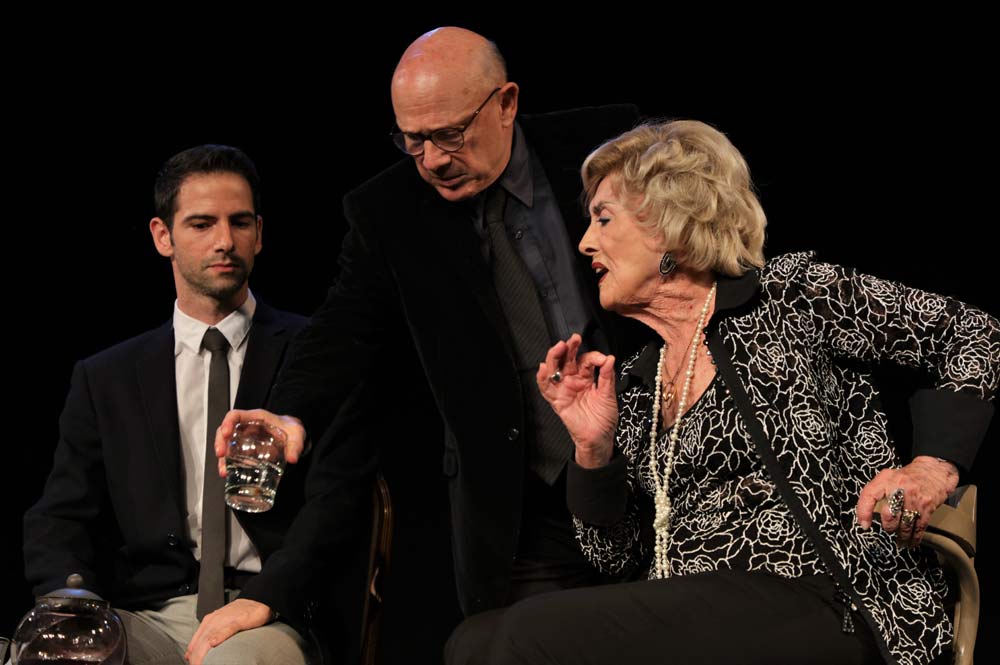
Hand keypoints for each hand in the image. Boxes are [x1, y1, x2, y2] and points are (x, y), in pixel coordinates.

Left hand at [185, 598, 273, 664]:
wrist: (259, 600)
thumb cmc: (240, 613)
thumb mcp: (221, 623)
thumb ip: (209, 636)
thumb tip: (196, 652)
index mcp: (209, 622)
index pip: (194, 643)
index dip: (192, 656)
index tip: (193, 664)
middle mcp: (215, 620)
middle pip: (200, 643)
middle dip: (196, 657)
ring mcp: (226, 619)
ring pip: (210, 638)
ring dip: (203, 652)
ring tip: (201, 663)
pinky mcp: (239, 620)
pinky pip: (228, 629)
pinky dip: (220, 636)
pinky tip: (214, 643)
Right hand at [214, 409, 305, 477]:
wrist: (293, 435)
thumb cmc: (291, 429)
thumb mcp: (297, 434)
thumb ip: (296, 445)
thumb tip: (292, 458)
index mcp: (256, 418)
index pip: (236, 415)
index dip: (227, 422)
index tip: (226, 432)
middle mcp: (247, 427)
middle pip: (225, 431)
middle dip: (220, 442)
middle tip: (220, 455)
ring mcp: (244, 439)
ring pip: (226, 445)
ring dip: (222, 458)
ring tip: (224, 470)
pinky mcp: (245, 450)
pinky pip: (232, 455)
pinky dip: (228, 464)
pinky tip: (228, 473)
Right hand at [536, 334, 617, 468]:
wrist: (598, 438)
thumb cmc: (604, 418)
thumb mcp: (609, 395)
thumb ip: (607, 376)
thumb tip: (609, 358)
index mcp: (587, 377)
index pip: (586, 360)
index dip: (593, 356)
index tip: (602, 359)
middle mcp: (574, 380)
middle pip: (567, 359)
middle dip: (569, 348)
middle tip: (573, 340)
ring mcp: (564, 389)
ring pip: (554, 369)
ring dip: (554, 357)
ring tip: (559, 347)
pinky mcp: (557, 400)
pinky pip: (546, 388)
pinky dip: (542, 378)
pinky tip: (543, 368)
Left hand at [856, 456, 959, 546]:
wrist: (935, 470)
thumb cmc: (908, 476)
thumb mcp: (889, 476)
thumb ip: (877, 491)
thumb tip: (865, 513)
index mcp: (886, 479)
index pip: (869, 495)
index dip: (864, 511)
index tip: (864, 525)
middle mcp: (900, 487)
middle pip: (889, 515)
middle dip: (889, 527)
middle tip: (889, 530)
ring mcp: (915, 498)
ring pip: (905, 525)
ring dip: (902, 536)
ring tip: (900, 540)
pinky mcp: (927, 506)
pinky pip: (919, 527)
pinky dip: (914, 537)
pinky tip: (911, 541)